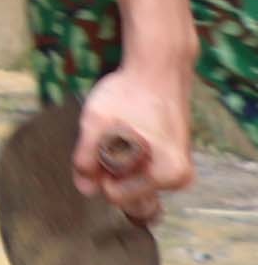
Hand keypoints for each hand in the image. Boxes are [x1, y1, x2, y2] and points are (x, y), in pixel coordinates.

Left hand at [76, 64, 194, 225]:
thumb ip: (86, 158)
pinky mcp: (170, 161)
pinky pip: (137, 169)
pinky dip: (127, 155)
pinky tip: (129, 132)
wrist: (158, 69)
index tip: (108, 143)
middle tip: (115, 136)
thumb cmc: (129, 93)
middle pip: (124, 190)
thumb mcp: (96, 122)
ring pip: (129, 179)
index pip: (115, 195)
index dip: (101, 171)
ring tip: (123, 131)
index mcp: (168, 175)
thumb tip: (85, 189)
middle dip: (111, 168)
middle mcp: (179, 178)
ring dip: (117, 160)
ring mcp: (177, 170)